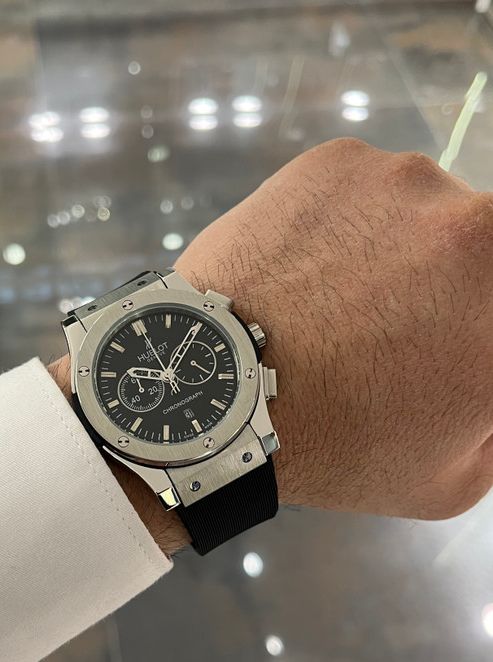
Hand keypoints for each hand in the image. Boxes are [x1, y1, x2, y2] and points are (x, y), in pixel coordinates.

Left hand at [51, 138, 492, 553]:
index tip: (444, 345)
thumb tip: (486, 382)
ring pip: (426, 214)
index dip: (473, 331)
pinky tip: (310, 273)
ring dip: (403, 251)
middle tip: (399, 331)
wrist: (219, 394)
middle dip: (454, 290)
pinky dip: (348, 226)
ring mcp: (406, 181)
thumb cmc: (335, 446)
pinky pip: (365, 193)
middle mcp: (478, 226)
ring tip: (342, 305)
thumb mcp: (454, 476)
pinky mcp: (340, 162)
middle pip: (480, 252)